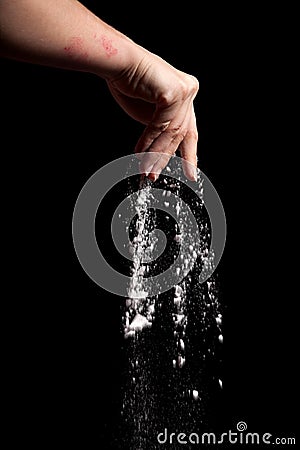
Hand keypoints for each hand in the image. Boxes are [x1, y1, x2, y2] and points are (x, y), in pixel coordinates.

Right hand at [107, 50, 198, 180]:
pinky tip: (139, 153)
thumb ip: (161, 129)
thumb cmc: (129, 83)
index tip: (190, 173)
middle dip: (166, 159)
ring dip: (155, 154)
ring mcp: (184, 91)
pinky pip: (161, 126)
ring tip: (145, 170)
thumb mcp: (150, 113)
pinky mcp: (173, 93)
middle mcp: (189, 90)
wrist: (117, 62)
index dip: (189, 155)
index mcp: (186, 93)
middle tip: (155, 176)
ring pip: (171, 133)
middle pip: (181, 134)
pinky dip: (149, 142)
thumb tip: (163, 153)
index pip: (190, 129)